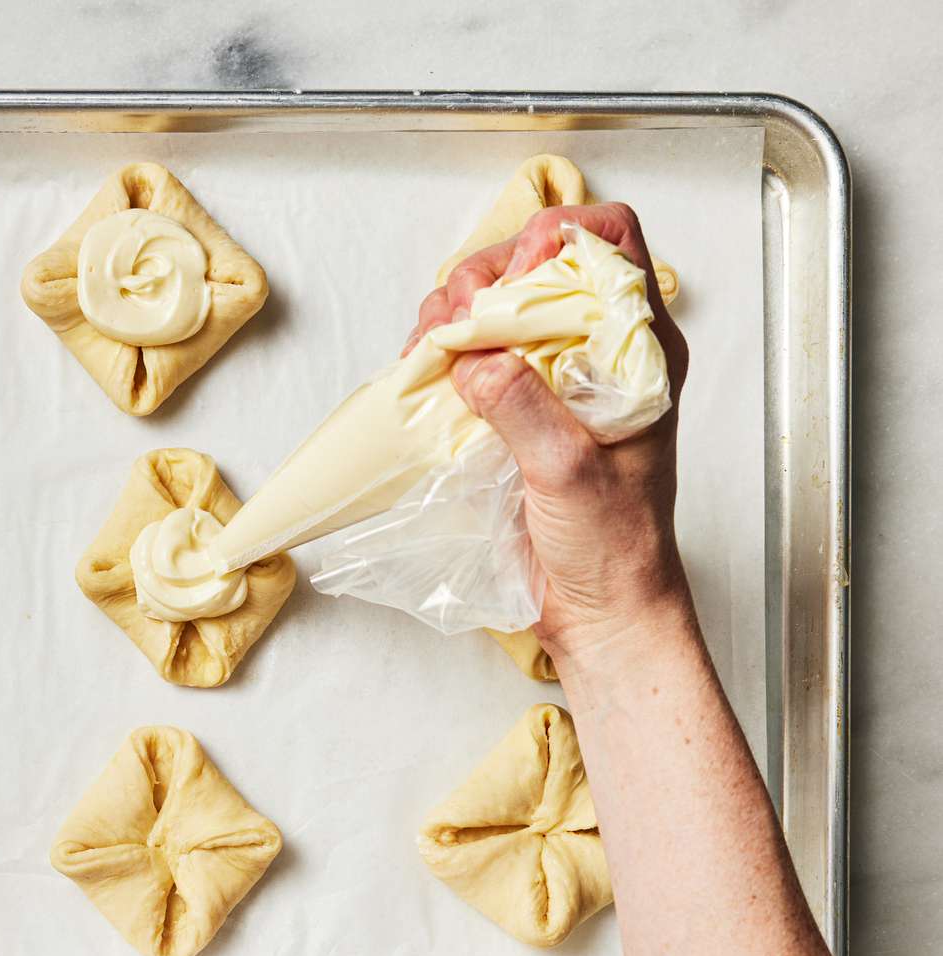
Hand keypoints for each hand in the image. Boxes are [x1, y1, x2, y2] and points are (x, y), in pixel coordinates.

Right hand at [404, 203, 693, 662]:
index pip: (612, 243)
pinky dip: (442, 348)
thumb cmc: (613, 544)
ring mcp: (553, 376)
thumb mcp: (570, 471)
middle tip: (457, 314)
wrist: (599, 608)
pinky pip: (473, 352)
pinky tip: (426, 366)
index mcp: (640, 350)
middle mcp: (597, 351)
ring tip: (432, 342)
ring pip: (498, 304)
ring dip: (455, 310)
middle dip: (488, 274)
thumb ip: (525, 407)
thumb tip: (476, 357)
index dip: (560, 238)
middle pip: (538, 263)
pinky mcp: (515, 406)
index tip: (515, 276)